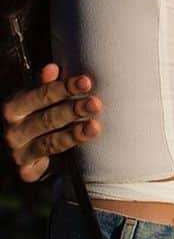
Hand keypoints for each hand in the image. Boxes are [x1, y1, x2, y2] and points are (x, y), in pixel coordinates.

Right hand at [2, 65, 102, 182]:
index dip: (65, 88)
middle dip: (74, 110)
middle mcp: (13, 131)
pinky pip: (50, 161)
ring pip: (51, 142)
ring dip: (75, 133)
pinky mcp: (26, 170)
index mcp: (14, 108)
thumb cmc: (34, 118)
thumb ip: (45, 86)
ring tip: (96, 126)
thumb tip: (52, 68)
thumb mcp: (36, 101)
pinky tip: (83, 146)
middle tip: (96, 103)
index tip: (87, 82)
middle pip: (48, 119)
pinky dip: (66, 151)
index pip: (42, 95)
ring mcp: (19, 152)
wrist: (20, 151)